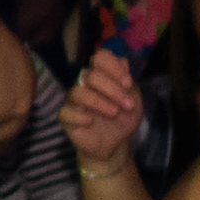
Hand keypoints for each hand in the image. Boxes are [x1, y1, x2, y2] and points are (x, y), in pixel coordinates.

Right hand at [60, 49, 143, 169]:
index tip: (128, 84)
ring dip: (99, 102)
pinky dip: (79, 116)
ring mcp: (74, 100)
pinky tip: (91, 121)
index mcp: (102, 75)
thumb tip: (123, 64)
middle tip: (128, 105)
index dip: (114, 67)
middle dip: (112, 89)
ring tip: (115, 113)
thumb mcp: (134, 99)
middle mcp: (85, 83)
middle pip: (91, 75)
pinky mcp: (66, 117)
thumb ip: (128, 82)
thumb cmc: (123, 117)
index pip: (100, 57)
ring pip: (77, 92)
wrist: (116, 142)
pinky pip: (66, 112)